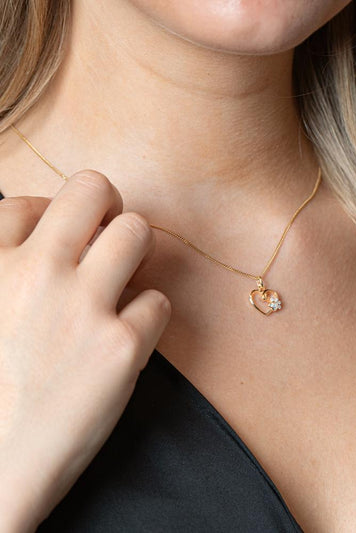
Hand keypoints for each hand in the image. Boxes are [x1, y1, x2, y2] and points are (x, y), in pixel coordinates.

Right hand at [0, 170, 171, 531]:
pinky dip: (149, 317)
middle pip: (92, 190)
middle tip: (111, 235)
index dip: (52, 219)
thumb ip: (3, 270)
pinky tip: (127, 338)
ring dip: (138, 252)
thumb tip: (43, 235)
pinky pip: (159, 301)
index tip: (63, 244)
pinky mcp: (121, 347)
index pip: (28, 202)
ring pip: (138, 232)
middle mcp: (35, 275)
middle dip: (108, 207)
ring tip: (126, 279)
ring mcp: (82, 308)